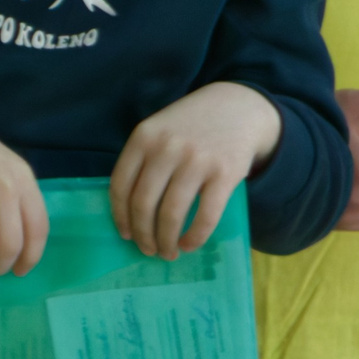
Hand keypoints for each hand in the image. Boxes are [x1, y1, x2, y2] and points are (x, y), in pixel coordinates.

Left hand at [111, 82, 278, 259]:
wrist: (239, 106)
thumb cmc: (191, 126)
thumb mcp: (159, 130)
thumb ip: (142, 160)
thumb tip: (129, 213)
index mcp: (143, 137)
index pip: (120, 186)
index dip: (120, 216)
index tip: (126, 234)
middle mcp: (166, 148)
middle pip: (143, 204)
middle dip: (143, 235)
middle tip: (148, 250)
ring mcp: (196, 160)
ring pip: (171, 214)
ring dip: (165, 241)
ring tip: (167, 252)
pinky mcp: (225, 173)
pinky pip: (205, 216)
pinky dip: (193, 238)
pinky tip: (189, 244)